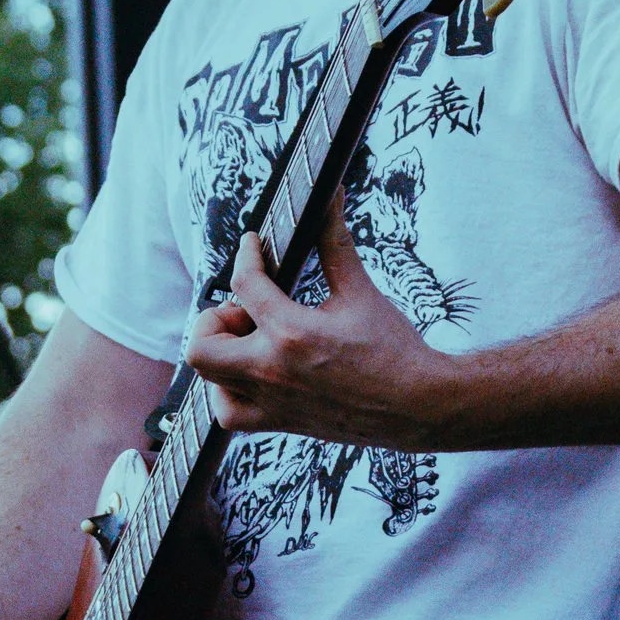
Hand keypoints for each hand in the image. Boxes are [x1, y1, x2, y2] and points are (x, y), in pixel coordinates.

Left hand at [184, 192, 457, 444]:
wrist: (418, 405)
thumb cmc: (394, 349)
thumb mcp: (360, 291)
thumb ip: (335, 243)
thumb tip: (331, 196)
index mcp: (292, 333)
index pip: (244, 283)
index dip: (246, 254)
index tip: (253, 245)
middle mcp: (273, 371)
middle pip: (201, 345)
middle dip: (214, 319)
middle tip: (246, 311)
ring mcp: (273, 402)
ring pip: (209, 379)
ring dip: (222, 354)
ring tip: (253, 341)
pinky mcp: (279, 423)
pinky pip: (229, 413)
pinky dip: (230, 392)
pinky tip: (257, 373)